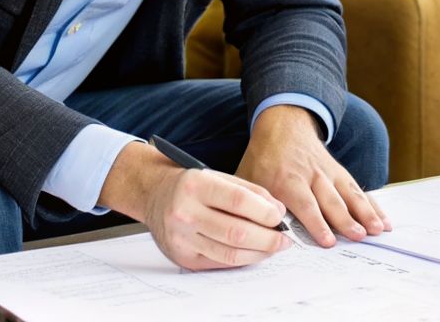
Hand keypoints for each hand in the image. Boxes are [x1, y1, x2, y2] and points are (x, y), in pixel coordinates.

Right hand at [110, 143, 291, 269]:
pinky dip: (242, 259)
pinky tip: (254, 252)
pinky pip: (219, 262)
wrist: (155, 195)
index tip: (280, 217)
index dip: (265, 212)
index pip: (239, 201)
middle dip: (268, 238)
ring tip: (273, 247)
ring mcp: (181, 237)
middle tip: (284, 239)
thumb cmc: (192, 185)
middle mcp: (184, 212)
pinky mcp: (182, 256)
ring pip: (229, 252)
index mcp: (195, 186)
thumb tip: (278, 211)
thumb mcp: (218, 176)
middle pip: (236, 232)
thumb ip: (250, 191)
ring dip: (259, 253)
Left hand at [236, 105, 389, 246]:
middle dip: (346, 220)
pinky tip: (383, 220)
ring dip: (364, 212)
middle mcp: (310, 176)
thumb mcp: (248, 178)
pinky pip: (357, 189)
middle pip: (331, 200)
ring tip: (377, 230)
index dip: (317, 223)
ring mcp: (328, 173)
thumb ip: (253, 204)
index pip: (304, 204)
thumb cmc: (263, 159)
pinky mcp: (339, 172)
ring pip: (349, 194)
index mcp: (286, 180)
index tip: (328, 241)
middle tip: (359, 237)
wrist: (283, 125)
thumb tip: (255, 232)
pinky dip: (372, 205)